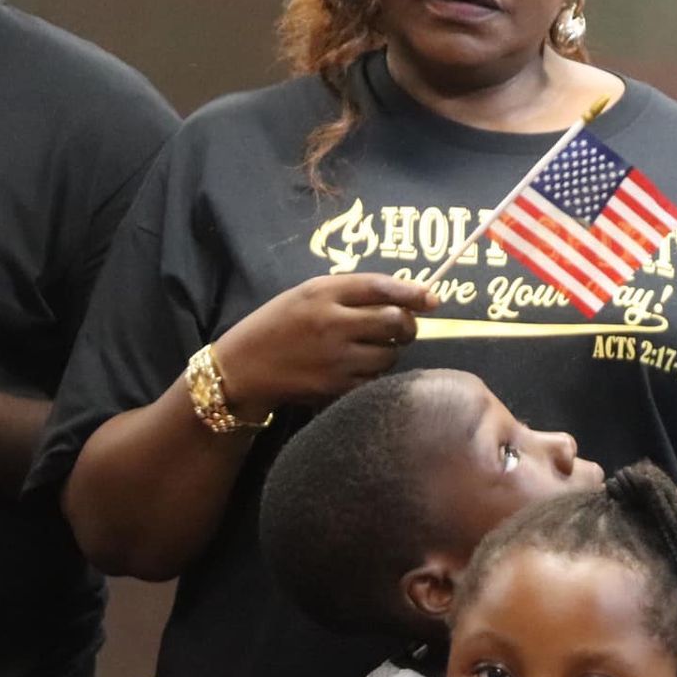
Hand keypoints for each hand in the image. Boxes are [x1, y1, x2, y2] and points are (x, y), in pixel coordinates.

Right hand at [214, 274, 438, 416]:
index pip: (381, 287)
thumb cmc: (279, 324)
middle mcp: (332, 323)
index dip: (413, 292)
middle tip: (401, 327)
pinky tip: (360, 369)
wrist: (244, 367)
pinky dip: (375, 375)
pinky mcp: (335, 388)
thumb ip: (352, 291)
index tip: (433, 298)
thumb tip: (408, 296)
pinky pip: (375, 381)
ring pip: (389, 355)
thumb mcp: (308, 294)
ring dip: (390, 352)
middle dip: (406, 324)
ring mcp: (335, 359)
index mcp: (324, 293)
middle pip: (395, 322)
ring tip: (372, 349)